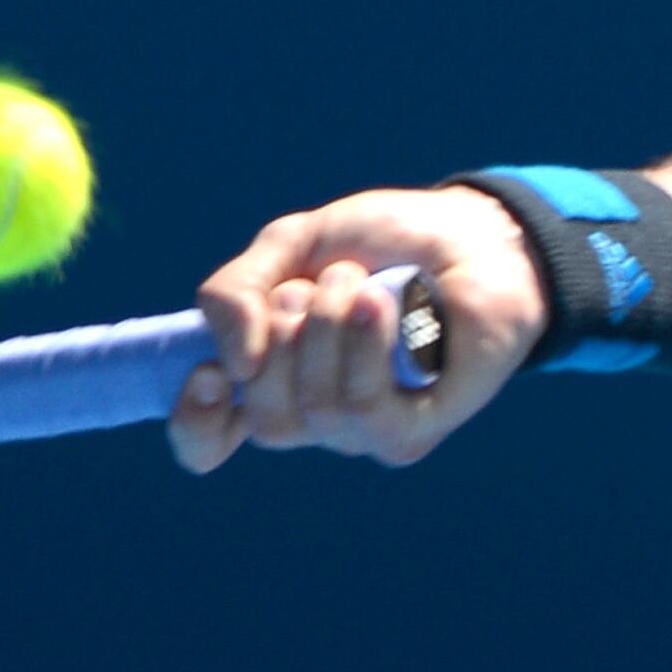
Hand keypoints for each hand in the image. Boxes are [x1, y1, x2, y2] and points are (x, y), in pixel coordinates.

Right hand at [169, 185, 548, 472]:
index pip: (208, 440)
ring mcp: (364, 430)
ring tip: (362, 283)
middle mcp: (313, 415)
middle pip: (263, 419)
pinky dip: (364, 345)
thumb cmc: (388, 242)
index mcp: (272, 377)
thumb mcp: (293, 245)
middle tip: (314, 287)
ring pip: (311, 410)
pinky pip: (363, 410)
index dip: (195, 420)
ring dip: (327, 325)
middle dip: (279, 337)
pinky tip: (383, 302)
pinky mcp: (413, 431)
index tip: (208, 373)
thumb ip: (233, 292)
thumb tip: (230, 365)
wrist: (475, 231)